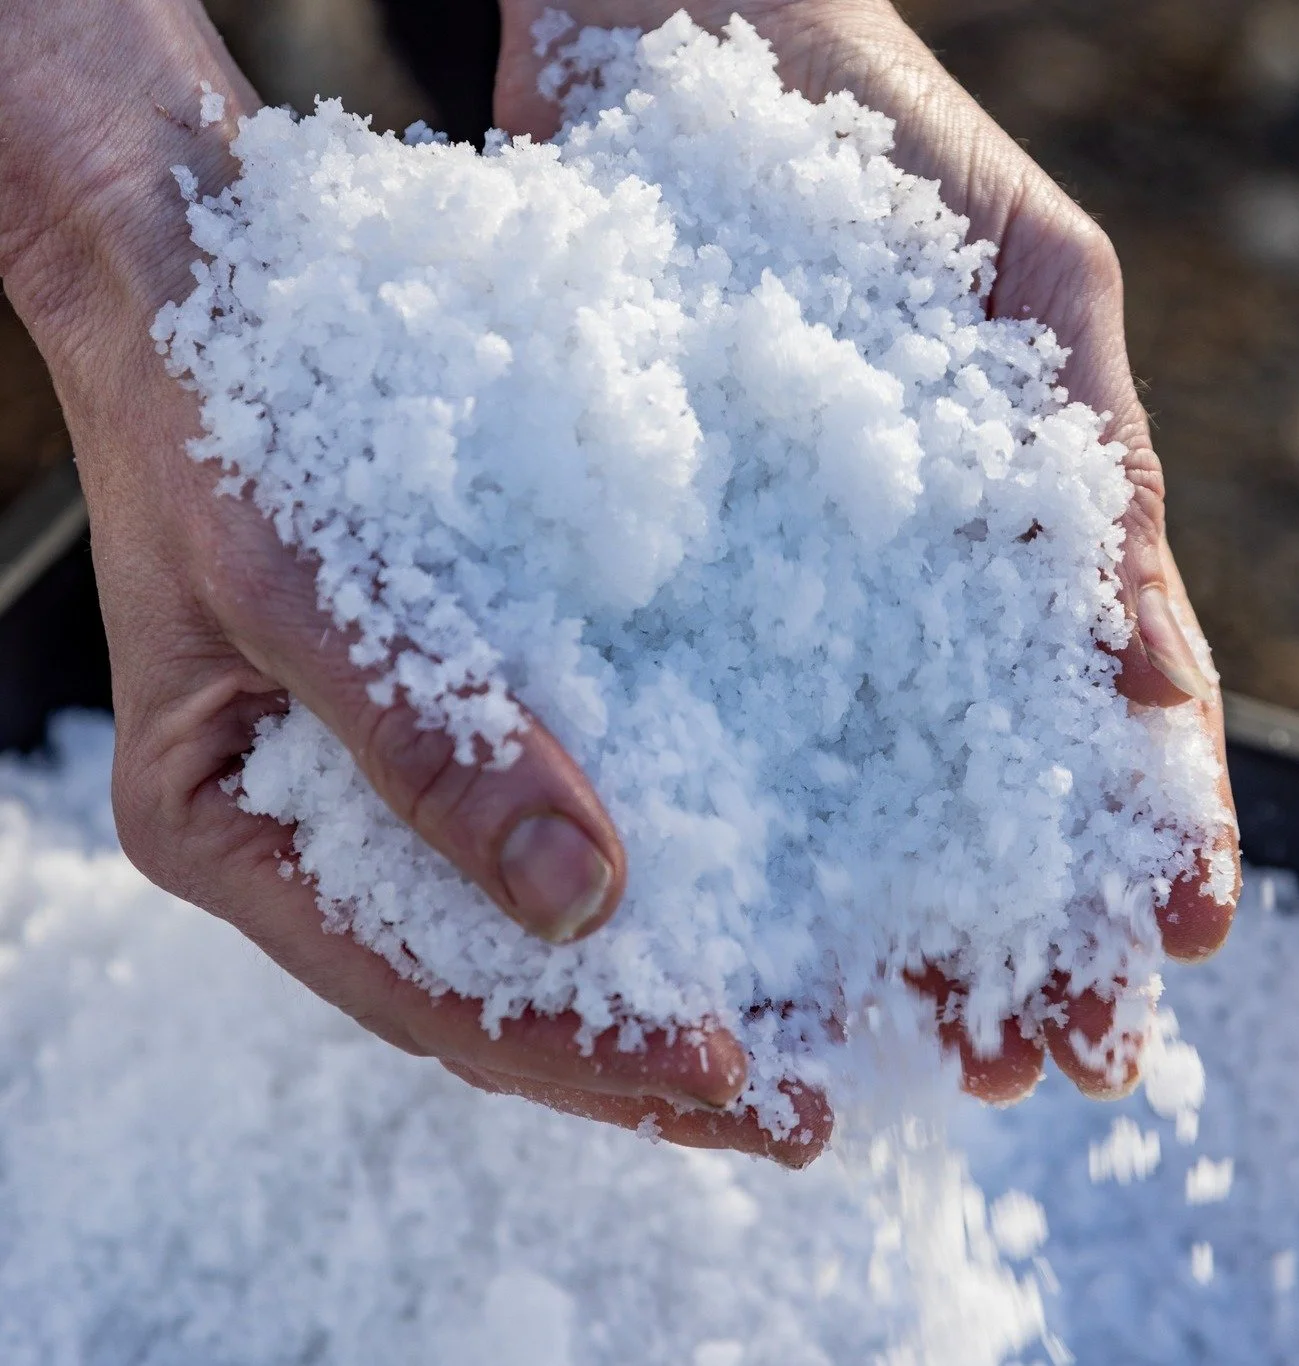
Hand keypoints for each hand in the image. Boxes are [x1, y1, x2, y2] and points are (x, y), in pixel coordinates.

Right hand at [0, 0, 820, 1167]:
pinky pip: (534, 826)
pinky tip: (730, 905)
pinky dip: (627, 880)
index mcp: (226, 835)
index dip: (572, 1044)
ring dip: (643, 990)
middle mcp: (302, 837)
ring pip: (512, 931)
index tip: (722, 1073)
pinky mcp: (432, 719)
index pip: (417, 988)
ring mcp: (366, 786)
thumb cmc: (217, 415)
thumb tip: (580, 899)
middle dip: (631, 1059)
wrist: (194, 279)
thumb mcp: (300, 580)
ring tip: (790, 1053)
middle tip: (794, 1115)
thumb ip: (424, 745)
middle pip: (477, 989)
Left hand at [490, 0, 1240, 1117]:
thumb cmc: (861, 124)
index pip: (1086, 721)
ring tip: (884, 1043)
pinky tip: (700, 915)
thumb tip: (1141, 692)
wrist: (664, 15)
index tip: (1157, 968)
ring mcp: (756, 576)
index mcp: (1001, 531)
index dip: (1124, 849)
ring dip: (858, 915)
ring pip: (815, 778)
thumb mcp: (1020, 295)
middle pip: (956, 785)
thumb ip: (1082, 481)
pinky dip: (701, 815)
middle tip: (1022, 1067)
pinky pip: (666, 709)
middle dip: (999, 925)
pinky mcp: (626, 556)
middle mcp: (877, 577)